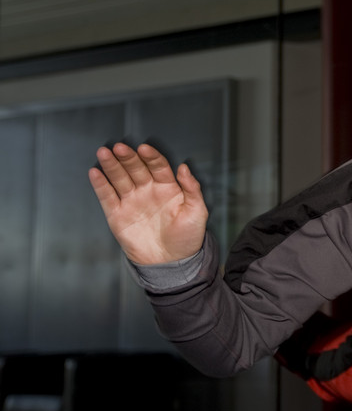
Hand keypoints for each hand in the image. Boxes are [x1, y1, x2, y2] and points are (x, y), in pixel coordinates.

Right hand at [89, 143, 208, 264]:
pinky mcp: (117, 215)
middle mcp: (148, 191)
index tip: (144, 148)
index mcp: (168, 188)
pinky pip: (107, 197)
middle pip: (136, 169)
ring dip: (111, 165)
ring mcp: (132, 201)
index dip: (151, 157)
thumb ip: (192, 188)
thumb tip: (184, 167)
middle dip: (128, 158)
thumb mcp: (198, 211)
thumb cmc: (187, 237)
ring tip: (104, 153)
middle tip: (120, 148)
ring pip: (119, 179)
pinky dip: (100, 185)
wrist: (171, 262)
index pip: (158, 166)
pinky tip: (95, 172)